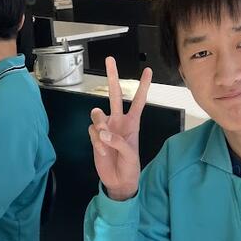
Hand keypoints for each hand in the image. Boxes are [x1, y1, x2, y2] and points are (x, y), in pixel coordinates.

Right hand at [88, 57, 151, 201]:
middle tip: (110, 59)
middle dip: (113, 76)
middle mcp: (118, 120)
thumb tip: (102, 132)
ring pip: (97, 112)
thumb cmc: (130, 167)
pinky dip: (96, 141)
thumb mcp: (130, 155)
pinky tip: (102, 151)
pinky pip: (92, 131)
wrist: (118, 181)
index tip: (148, 70)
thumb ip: (118, 141)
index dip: (143, 86)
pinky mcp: (95, 136)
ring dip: (100, 123)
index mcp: (132, 123)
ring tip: (104, 138)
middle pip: (115, 94)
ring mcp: (105, 127)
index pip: (138, 100)